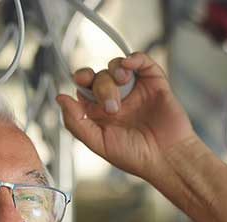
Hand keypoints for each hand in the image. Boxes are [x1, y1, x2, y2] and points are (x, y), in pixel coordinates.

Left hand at [57, 52, 197, 182]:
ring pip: (117, 65)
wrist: (167, 158)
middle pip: (99, 76)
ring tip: (123, 83)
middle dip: (102, 86)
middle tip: (113, 108)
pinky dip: (134, 58)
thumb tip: (60, 98)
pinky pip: (142, 61)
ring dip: (115, 70)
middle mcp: (116, 99)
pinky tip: (129, 65)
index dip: (81, 79)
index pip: (84, 87)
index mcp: (100, 112)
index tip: (82, 80)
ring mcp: (135, 89)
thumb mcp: (98, 143)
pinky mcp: (154, 82)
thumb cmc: (136, 156)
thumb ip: (76, 122)